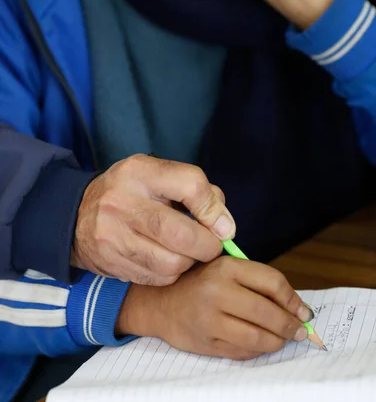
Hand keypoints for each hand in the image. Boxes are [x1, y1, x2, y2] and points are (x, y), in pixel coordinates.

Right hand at [71, 154, 234, 284]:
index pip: (191, 185)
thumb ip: (195, 191)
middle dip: (207, 246)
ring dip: (189, 262)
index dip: (214, 209)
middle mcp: (123, 202)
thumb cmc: (130, 192)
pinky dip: (171, 274)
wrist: (75, 215)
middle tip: (211, 246)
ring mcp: (113, 235)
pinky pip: (157, 278)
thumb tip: (225, 224)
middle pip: (182, 233)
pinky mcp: (110, 263)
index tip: (223, 225)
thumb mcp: (157, 176)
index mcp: (140, 172)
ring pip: (172, 263)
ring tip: (187, 252)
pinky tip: (166, 260)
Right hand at [117, 257, 312, 359]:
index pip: (272, 282)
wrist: (162, 303)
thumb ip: (257, 282)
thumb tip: (297, 307)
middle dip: (291, 325)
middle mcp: (217, 291)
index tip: (305, 311)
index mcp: (226, 267)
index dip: (294, 299)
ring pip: (258, 337)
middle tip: (301, 331)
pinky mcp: (206, 342)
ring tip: (284, 339)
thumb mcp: (226, 269)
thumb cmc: (201, 283)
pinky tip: (262, 344)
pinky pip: (243, 352)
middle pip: (268, 312)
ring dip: (278, 341)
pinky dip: (258, 350)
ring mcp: (210, 319)